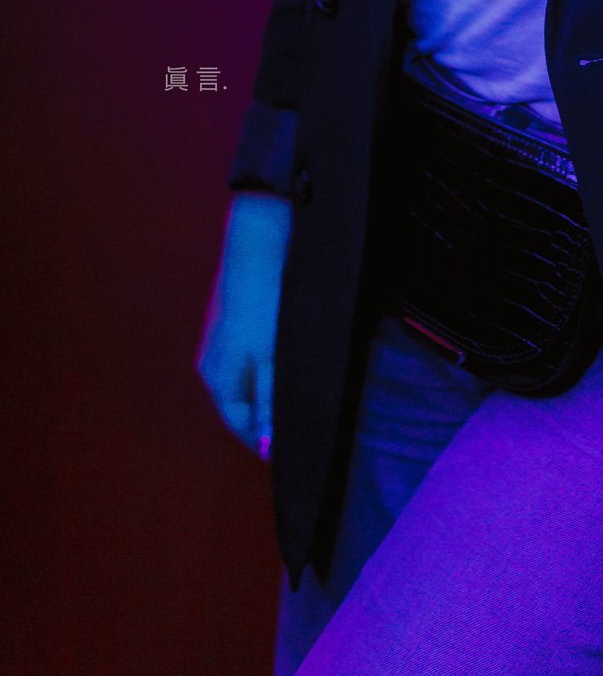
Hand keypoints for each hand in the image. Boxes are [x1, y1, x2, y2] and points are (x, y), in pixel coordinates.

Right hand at [196, 192, 292, 456]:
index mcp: (218, 378)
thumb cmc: (264, 305)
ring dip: (265, 391)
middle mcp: (212, 364)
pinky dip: (264, 367)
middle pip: (239, 402)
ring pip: (244, 379)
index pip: (239, 423)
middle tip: (296, 422)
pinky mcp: (232, 321)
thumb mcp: (272, 359)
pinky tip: (284, 360)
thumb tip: (268, 444)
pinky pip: (247, 358)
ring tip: (294, 394)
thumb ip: (269, 402)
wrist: (257, 248)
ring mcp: (220, 341)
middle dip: (264, 416)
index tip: (287, 448)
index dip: (261, 438)